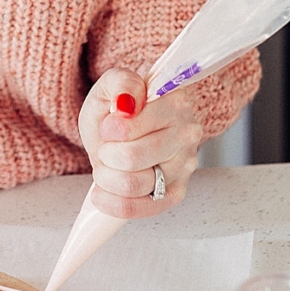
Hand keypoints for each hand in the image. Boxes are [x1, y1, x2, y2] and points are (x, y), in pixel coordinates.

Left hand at [77, 66, 202, 218]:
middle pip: (130, 158)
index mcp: (174, 102)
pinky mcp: (177, 191)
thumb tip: (128, 101)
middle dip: (106, 155)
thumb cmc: (121, 108)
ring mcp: (185, 165)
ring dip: (107, 177)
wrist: (128, 128)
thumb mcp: (112, 84)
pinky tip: (102, 194)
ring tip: (107, 165)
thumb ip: (120, 82)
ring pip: (134, 184)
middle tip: (107, 147)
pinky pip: (144, 208)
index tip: (108, 125)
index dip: (108, 130)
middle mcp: (186, 134)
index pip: (128, 127)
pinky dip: (116, 203)